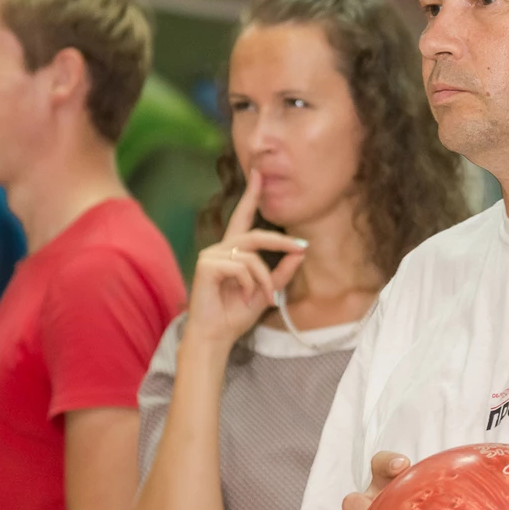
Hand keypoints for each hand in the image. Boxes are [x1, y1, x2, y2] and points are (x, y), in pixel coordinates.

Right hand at [183, 170, 306, 348]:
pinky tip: (245, 297)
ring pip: (251, 256)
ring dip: (264, 279)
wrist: (217, 336)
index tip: (259, 173)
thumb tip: (301, 251)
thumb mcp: (266, 291)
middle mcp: (221, 249)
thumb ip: (282, 271)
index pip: (243, 218)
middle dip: (281, 241)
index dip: (251, 195)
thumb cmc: (236, 315)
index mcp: (233, 252)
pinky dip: (250, 284)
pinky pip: (240, 267)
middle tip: (301, 248)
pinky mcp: (206, 265)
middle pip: (255, 234)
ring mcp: (211, 255)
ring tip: (265, 298)